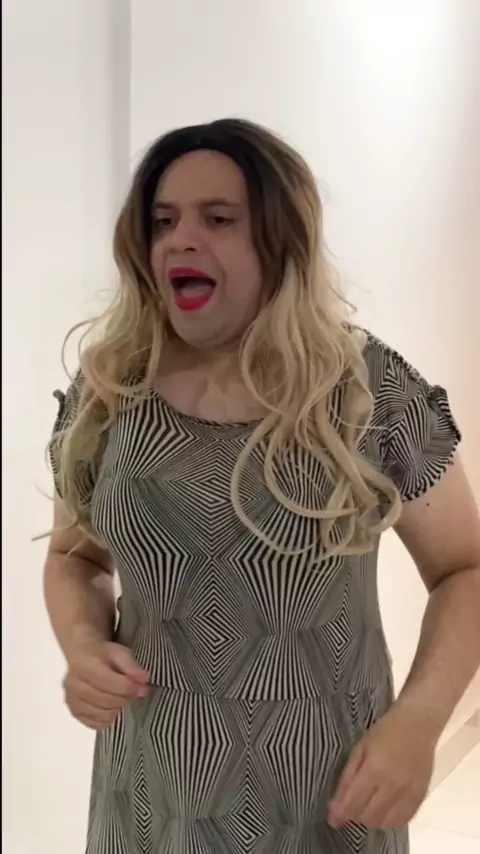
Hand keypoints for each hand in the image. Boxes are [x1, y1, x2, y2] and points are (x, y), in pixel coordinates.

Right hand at [63, 640, 149, 730]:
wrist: (82, 656)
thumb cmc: (102, 654)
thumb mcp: (119, 652)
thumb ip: (131, 666)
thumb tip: (144, 679)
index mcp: (85, 665)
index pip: (109, 682)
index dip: (129, 688)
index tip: (143, 689)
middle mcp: (74, 684)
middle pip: (106, 700)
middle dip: (124, 698)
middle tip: (133, 693)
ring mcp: (72, 700)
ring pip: (102, 714)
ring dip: (116, 709)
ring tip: (120, 698)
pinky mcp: (73, 711)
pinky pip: (94, 723)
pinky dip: (106, 718)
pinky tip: (110, 708)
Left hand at [328, 704, 436, 829]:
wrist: (418, 724)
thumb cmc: (385, 731)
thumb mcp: (360, 748)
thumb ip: (348, 776)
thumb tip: (335, 804)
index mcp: (374, 769)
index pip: (353, 802)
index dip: (340, 814)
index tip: (332, 819)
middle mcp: (392, 785)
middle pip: (368, 816)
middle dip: (354, 815)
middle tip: (350, 807)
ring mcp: (408, 792)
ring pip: (385, 822)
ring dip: (371, 820)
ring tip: (366, 808)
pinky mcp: (421, 796)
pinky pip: (403, 820)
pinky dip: (390, 821)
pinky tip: (383, 812)